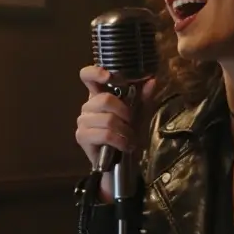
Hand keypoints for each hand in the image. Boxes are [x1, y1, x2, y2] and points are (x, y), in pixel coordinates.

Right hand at [75, 65, 156, 202]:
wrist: (122, 161)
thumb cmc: (128, 133)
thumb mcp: (140, 114)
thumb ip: (144, 97)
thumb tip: (152, 81)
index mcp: (99, 94)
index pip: (87, 76)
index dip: (95, 72)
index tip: (109, 76)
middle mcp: (87, 105)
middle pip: (104, 99)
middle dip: (124, 112)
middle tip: (131, 122)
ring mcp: (82, 121)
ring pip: (107, 119)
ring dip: (124, 130)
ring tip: (130, 138)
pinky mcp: (82, 136)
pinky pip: (104, 134)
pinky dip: (119, 140)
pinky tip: (125, 146)